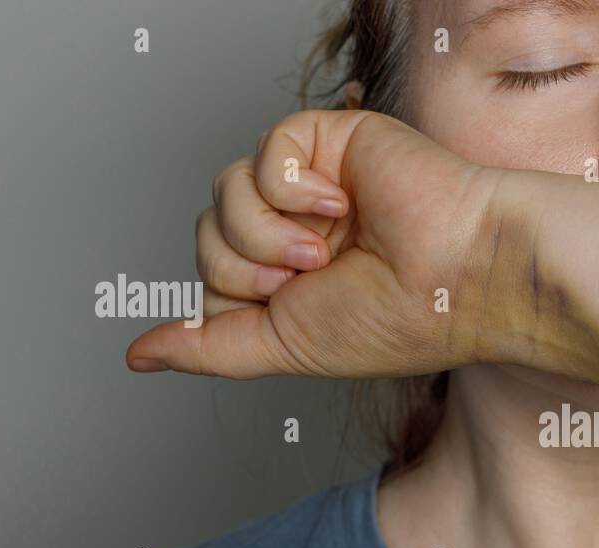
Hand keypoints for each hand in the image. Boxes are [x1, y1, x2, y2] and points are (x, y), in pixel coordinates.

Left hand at [127, 110, 507, 378]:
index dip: (234, 294)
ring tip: (326, 248)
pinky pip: (265, 152)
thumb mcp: (284, 348)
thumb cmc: (396, 320)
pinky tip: (345, 204)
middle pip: (207, 235)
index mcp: (290, 281)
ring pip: (226, 193)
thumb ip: (209, 347)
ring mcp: (311, 186)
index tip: (287, 306)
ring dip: (266, 231)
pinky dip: (295, 187)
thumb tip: (140, 355)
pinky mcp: (329, 140)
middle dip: (247, 266)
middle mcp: (296, 232)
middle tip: (310, 277)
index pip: (210, 277)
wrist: (458, 277)